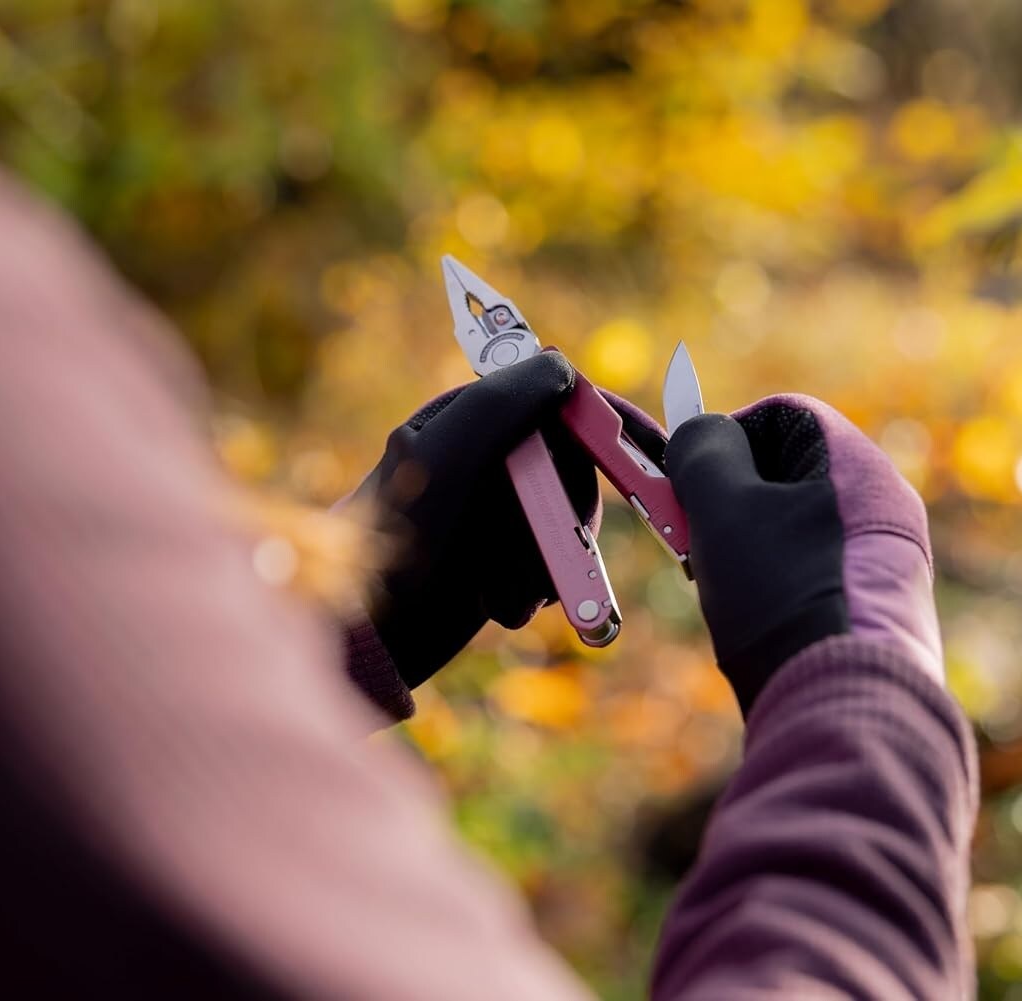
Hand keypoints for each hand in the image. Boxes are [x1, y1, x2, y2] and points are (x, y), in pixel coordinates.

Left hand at [354, 352, 663, 689]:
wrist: (364, 632)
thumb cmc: (394, 538)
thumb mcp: (445, 456)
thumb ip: (502, 402)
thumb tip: (562, 365)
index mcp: (472, 417)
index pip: (561, 403)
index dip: (613, 426)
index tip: (657, 454)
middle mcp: (486, 459)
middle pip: (575, 473)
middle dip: (564, 520)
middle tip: (548, 547)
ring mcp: (494, 513)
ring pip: (566, 528)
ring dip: (543, 565)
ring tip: (500, 592)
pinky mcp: (499, 562)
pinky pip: (550, 569)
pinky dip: (531, 590)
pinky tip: (495, 604)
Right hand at [664, 395, 941, 712]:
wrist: (842, 702)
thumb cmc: (780, 597)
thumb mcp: (721, 507)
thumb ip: (702, 451)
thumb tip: (698, 432)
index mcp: (856, 464)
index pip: (777, 414)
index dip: (723, 438)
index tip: (690, 482)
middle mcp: (884, 503)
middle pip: (785, 471)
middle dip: (730, 498)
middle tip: (698, 536)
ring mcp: (887, 556)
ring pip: (793, 522)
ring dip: (746, 542)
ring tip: (724, 583)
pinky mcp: (879, 605)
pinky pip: (812, 567)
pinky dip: (775, 580)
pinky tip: (757, 615)